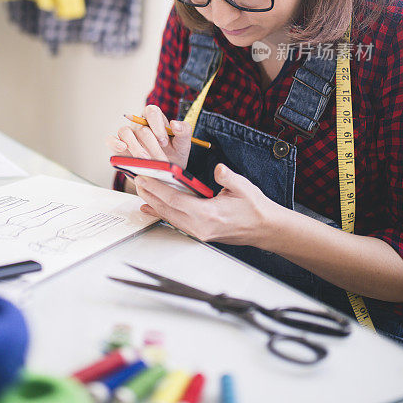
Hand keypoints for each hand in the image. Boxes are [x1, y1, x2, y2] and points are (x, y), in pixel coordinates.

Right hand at [106, 104, 192, 172]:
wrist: (164, 174)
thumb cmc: (174, 155)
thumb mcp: (183, 145)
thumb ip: (184, 132)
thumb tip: (175, 123)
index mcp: (155, 119)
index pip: (152, 112)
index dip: (157, 126)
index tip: (164, 142)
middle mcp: (139, 124)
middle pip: (141, 128)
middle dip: (152, 146)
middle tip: (161, 160)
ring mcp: (128, 135)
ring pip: (124, 132)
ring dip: (136, 147)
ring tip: (145, 160)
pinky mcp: (119, 147)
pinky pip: (111, 140)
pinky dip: (114, 142)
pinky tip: (122, 148)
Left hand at [134, 162, 281, 248]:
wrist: (265, 229)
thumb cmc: (255, 209)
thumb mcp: (244, 188)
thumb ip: (228, 178)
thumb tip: (218, 170)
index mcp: (210, 215)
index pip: (176, 201)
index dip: (158, 190)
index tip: (145, 178)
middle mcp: (201, 227)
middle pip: (168, 210)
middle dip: (150, 195)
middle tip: (136, 180)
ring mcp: (200, 232)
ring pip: (170, 217)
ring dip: (154, 203)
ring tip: (141, 190)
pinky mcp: (200, 232)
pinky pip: (176, 222)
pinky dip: (163, 213)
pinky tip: (152, 207)